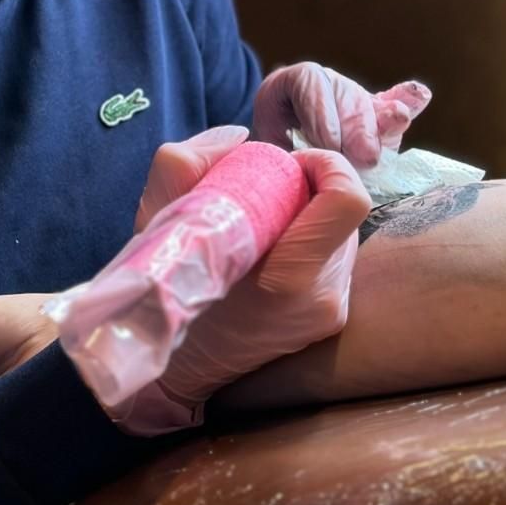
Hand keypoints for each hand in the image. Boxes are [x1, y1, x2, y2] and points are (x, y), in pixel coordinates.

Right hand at [112, 127, 369, 432]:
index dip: (325, 165)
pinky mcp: (332, 319)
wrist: (173, 367)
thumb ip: (185, 163)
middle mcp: (323, 299)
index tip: (287, 164)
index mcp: (290, 279)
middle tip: (266, 188)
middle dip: (310, 187)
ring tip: (265, 220)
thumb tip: (241, 137)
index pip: (348, 199)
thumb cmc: (164, 289)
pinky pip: (334, 257)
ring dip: (310, 213)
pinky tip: (273, 247)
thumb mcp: (157, 218)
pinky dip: (309, 239)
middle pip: (344, 211)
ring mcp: (331, 313)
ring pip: (342, 232)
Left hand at [250, 62, 430, 167]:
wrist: (280, 135)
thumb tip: (294, 164)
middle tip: (360, 157)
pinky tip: (421, 97)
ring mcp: (354, 96)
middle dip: (355, 128)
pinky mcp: (375, 114)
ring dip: (376, 132)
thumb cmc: (270, 143)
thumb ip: (280, 150)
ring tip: (376, 156)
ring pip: (370, 106)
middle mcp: (329, 82)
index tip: (329, 146)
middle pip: (347, 97)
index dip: (322, 115)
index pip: (310, 85)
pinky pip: (392, 109)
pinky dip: (407, 106)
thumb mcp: (265, 142)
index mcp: (295, 81)